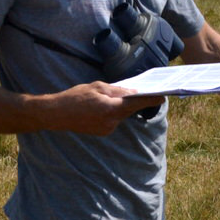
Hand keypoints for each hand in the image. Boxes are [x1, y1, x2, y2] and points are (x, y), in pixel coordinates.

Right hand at [50, 82, 166, 135]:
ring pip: (121, 114)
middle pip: (129, 110)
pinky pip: (114, 119)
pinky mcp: (103, 132)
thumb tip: (133, 92)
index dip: (150, 100)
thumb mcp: (97, 87)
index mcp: (111, 108)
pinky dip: (112, 112)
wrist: (56, 114)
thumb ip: (117, 90)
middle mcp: (112, 122)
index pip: (136, 104)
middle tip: (138, 91)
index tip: (162, 97)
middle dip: (133, 101)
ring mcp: (107, 129)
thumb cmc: (75, 97)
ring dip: (120, 106)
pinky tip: (101, 107)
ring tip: (107, 98)